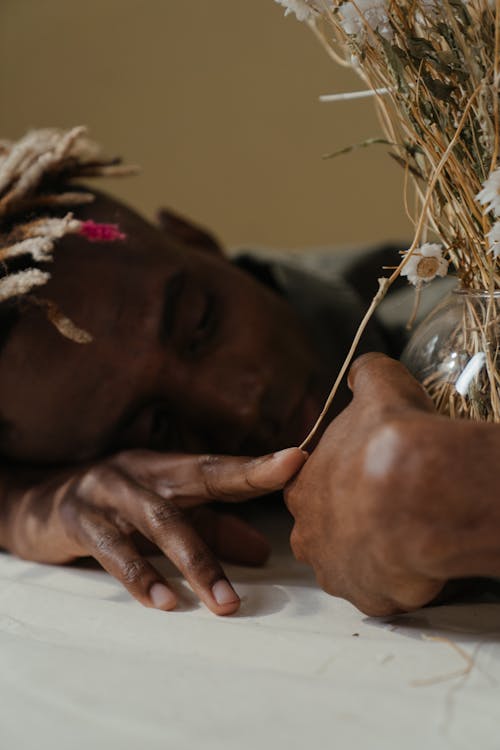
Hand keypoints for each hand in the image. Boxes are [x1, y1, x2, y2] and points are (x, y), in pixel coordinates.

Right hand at [3, 447, 305, 614]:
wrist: (35, 506)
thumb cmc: (114, 511)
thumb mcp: (164, 518)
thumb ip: (213, 531)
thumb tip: (263, 552)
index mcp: (167, 469)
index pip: (219, 466)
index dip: (257, 464)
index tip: (298, 461)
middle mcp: (142, 471)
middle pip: (199, 476)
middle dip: (243, 481)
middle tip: (286, 490)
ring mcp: (108, 491)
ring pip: (160, 520)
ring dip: (197, 562)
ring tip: (226, 605)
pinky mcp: (78, 519)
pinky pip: (114, 549)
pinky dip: (141, 577)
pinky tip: (166, 603)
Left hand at [285, 353, 499, 615]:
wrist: (420, 491)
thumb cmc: (391, 438)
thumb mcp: (379, 386)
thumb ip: (365, 377)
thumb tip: (363, 371)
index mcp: (302, 487)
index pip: (309, 491)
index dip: (340, 484)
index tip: (367, 479)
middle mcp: (309, 533)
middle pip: (325, 533)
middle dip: (353, 523)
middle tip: (391, 507)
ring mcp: (336, 570)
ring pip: (353, 565)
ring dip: (377, 553)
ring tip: (411, 532)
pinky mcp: (367, 599)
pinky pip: (384, 592)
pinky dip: (401, 580)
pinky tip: (422, 557)